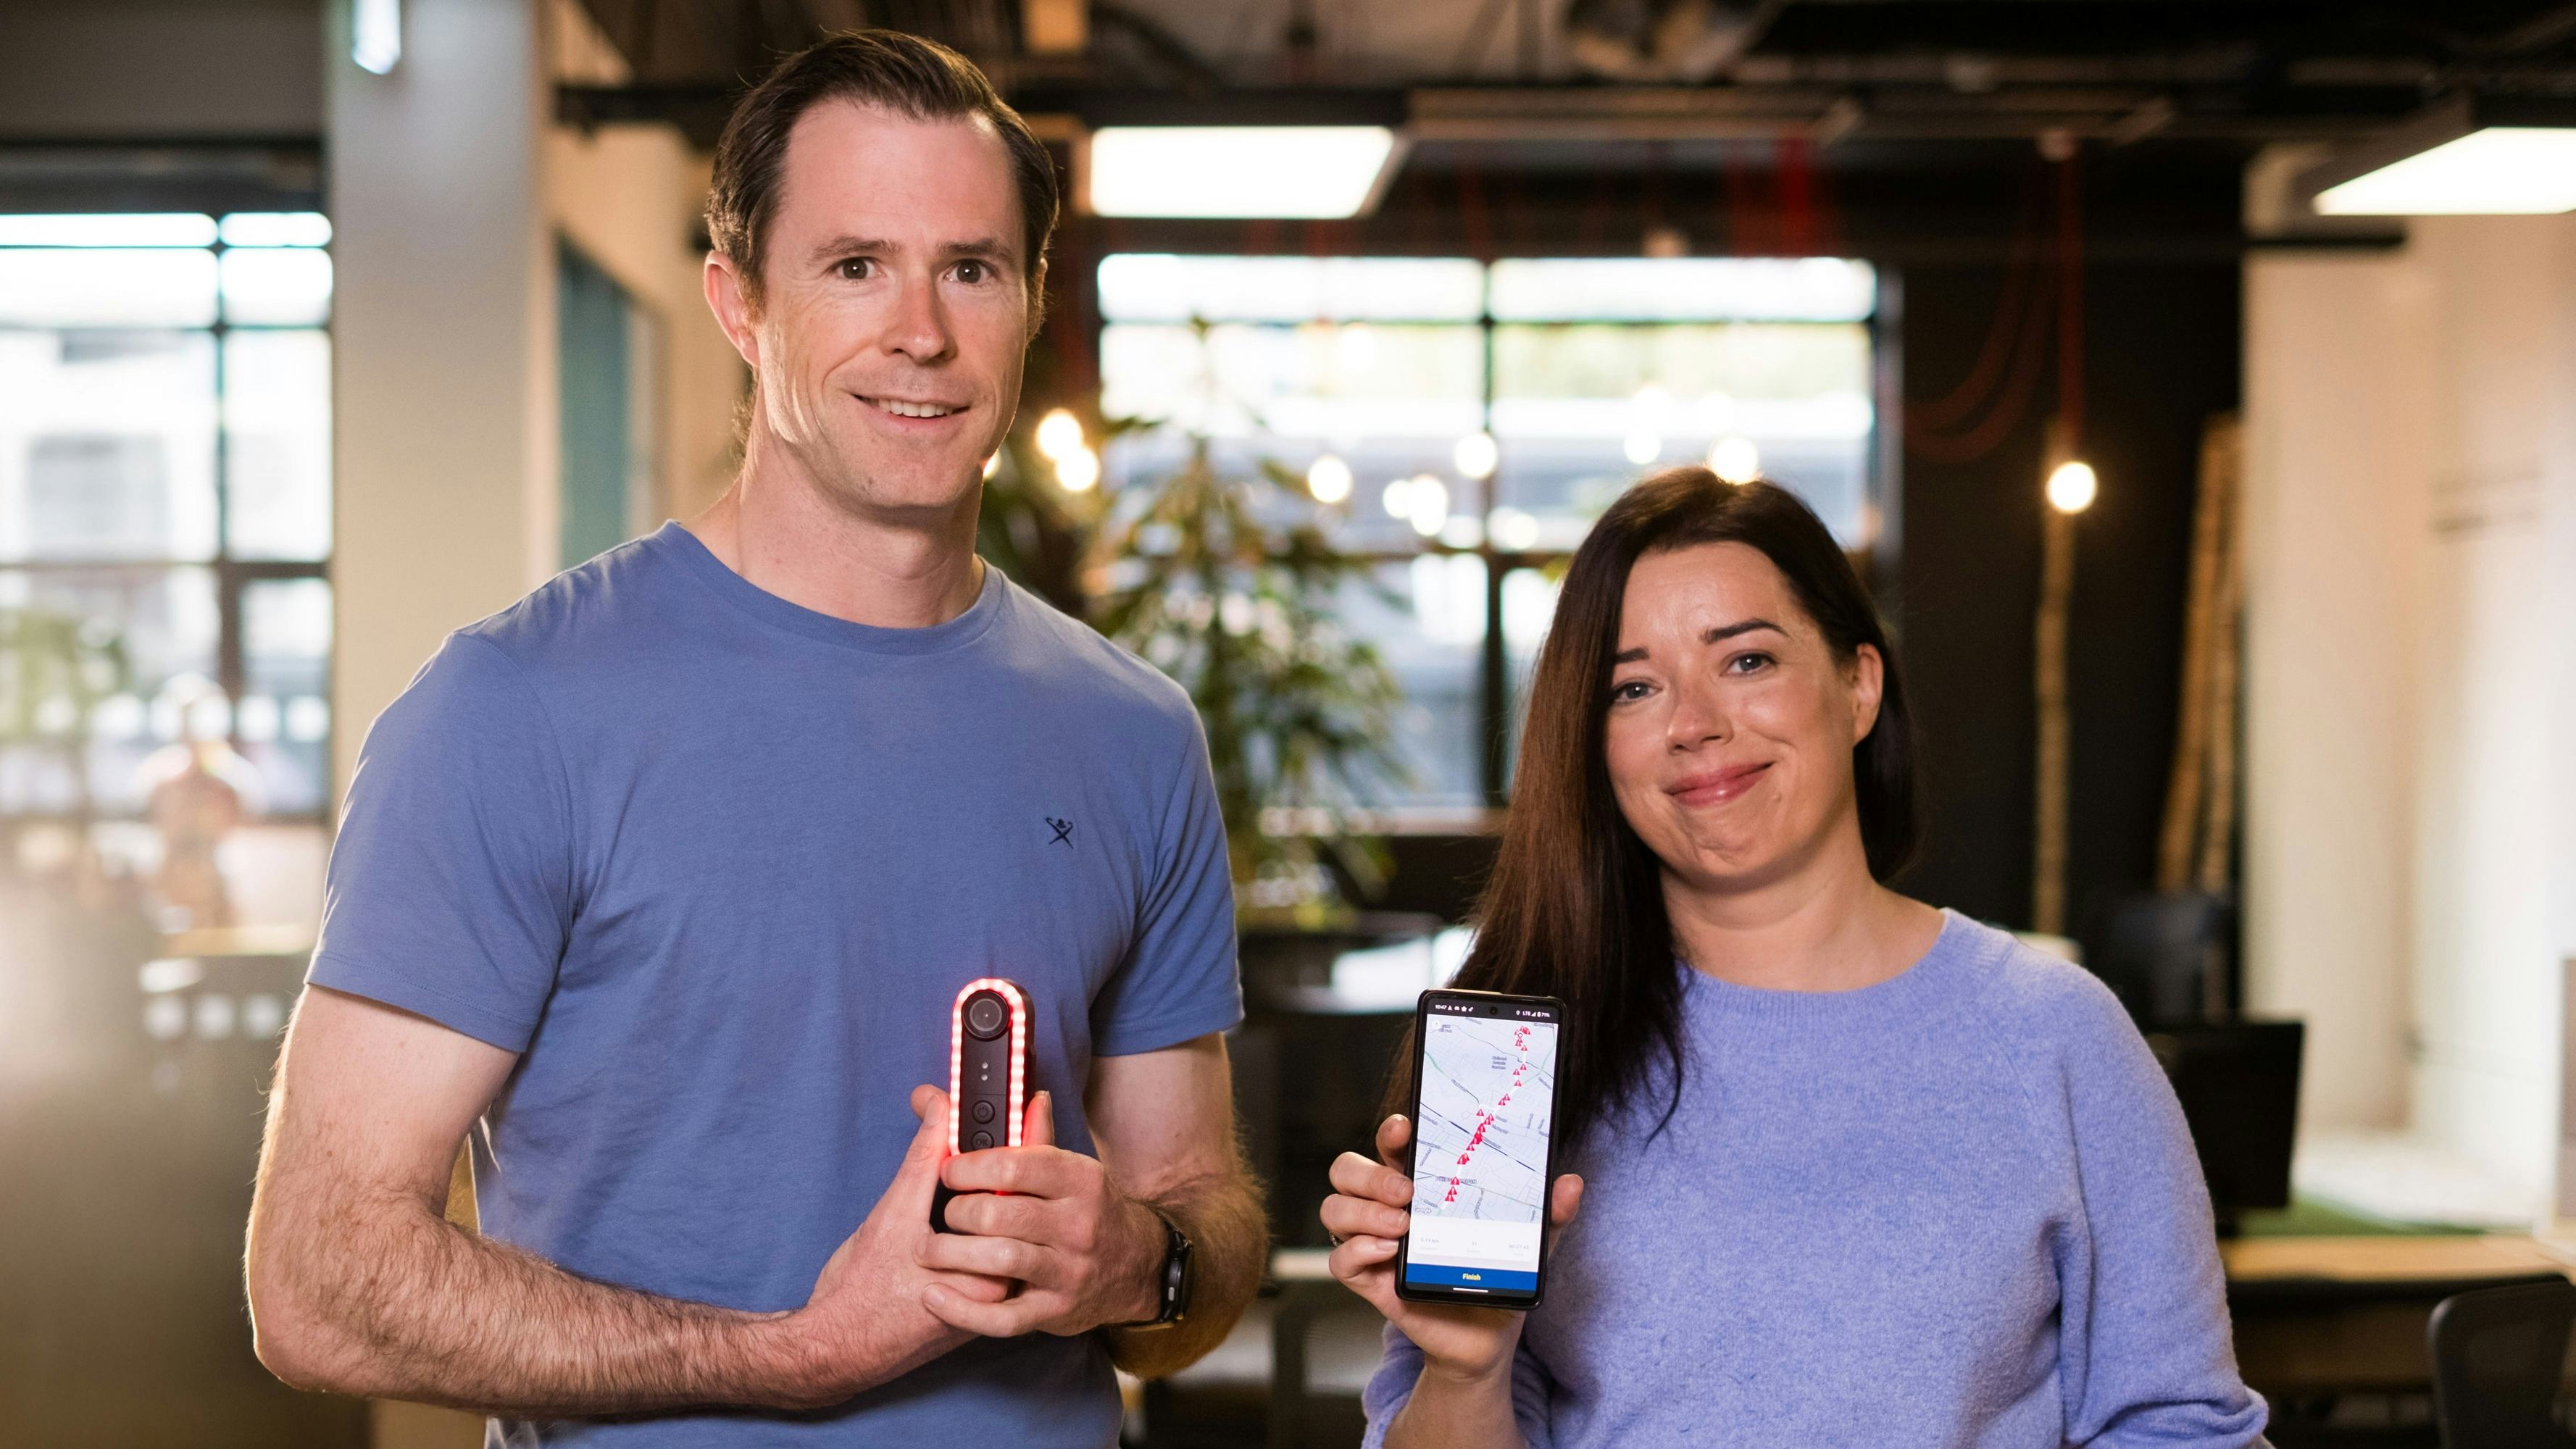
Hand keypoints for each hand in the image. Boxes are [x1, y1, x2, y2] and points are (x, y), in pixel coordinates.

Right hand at [777, 1086, 1012, 1407]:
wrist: (837, 1348)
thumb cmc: (860, 1292)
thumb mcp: (893, 1214)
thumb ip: (925, 1157)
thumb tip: (940, 1106)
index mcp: (990, 1270)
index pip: (1019, 1187)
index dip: (1024, 1133)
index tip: (1029, 1096)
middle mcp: (1001, 1285)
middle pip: (1020, 1202)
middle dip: (1008, 1155)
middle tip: (1000, 1110)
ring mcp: (992, 1294)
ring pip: (1007, 1221)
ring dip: (993, 1183)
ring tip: (975, 1151)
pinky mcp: (979, 1298)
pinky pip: (990, 1241)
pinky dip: (981, 1209)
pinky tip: (969, 1188)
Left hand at [915, 1091, 1168, 1336]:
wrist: (1137, 1268)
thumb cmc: (1088, 1211)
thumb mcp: (1070, 1169)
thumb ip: (1032, 1136)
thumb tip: (1002, 1094)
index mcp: (1081, 1181)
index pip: (1016, 1165)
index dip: (970, 1166)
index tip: (948, 1169)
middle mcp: (1079, 1225)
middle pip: (1000, 1213)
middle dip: (958, 1210)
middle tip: (944, 1212)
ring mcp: (1069, 1272)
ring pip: (999, 1260)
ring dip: (951, 1254)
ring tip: (929, 1248)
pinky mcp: (1055, 1313)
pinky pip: (1001, 1318)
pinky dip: (961, 1309)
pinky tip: (933, 1296)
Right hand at [1322, 1113, 1582, 1384]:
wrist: (1488, 1338)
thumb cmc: (1497, 1275)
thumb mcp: (1529, 1241)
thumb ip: (1549, 1213)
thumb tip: (1571, 1183)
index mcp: (1421, 1183)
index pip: (1391, 1144)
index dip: (1390, 1131)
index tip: (1406, 1128)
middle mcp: (1389, 1207)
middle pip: (1347, 1169)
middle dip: (1369, 1174)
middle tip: (1407, 1193)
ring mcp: (1375, 1242)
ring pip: (1334, 1208)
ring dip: (1362, 1211)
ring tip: (1402, 1227)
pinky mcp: (1370, 1280)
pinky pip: (1338, 1258)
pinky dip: (1355, 1250)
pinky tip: (1388, 1252)